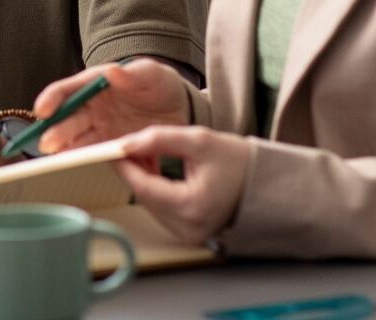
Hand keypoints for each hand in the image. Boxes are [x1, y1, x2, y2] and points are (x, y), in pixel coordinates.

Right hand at [33, 59, 188, 153]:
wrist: (180, 108)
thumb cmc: (160, 84)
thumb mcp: (152, 73)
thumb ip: (134, 74)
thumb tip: (113, 71)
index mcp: (95, 84)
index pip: (68, 90)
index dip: (52, 98)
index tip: (42, 110)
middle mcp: (93, 108)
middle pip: (68, 119)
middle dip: (56, 131)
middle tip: (48, 143)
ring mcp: (101, 129)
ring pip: (78, 140)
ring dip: (67, 149)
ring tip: (58, 160)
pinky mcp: (112, 147)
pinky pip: (98, 155)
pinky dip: (90, 161)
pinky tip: (83, 167)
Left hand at [114, 125, 251, 245]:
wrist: (267, 183)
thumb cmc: (237, 160)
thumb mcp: (198, 140)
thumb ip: (159, 139)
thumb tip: (125, 143)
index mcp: (192, 207)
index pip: (143, 187)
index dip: (123, 165)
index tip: (109, 147)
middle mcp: (189, 229)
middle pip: (144, 197)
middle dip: (132, 170)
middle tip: (126, 144)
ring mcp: (190, 235)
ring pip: (151, 204)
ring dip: (142, 179)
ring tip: (143, 153)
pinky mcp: (191, 234)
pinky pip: (162, 210)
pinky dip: (155, 190)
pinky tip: (155, 169)